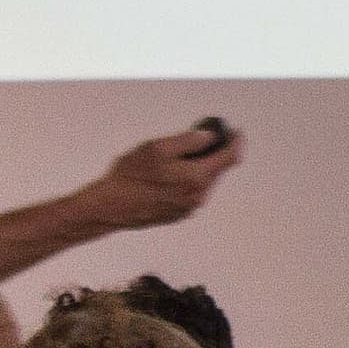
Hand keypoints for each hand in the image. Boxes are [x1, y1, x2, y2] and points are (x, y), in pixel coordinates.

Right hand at [74, 123, 241, 232]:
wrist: (111, 206)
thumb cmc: (131, 176)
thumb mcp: (159, 147)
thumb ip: (189, 140)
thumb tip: (208, 137)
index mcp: (197, 178)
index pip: (229, 158)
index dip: (236, 142)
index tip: (237, 132)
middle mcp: (198, 196)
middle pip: (217, 170)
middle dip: (214, 154)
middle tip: (202, 139)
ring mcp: (189, 208)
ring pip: (204, 182)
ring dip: (199, 168)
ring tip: (179, 157)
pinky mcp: (178, 215)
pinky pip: (191, 193)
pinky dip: (188, 180)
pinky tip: (169, 175)